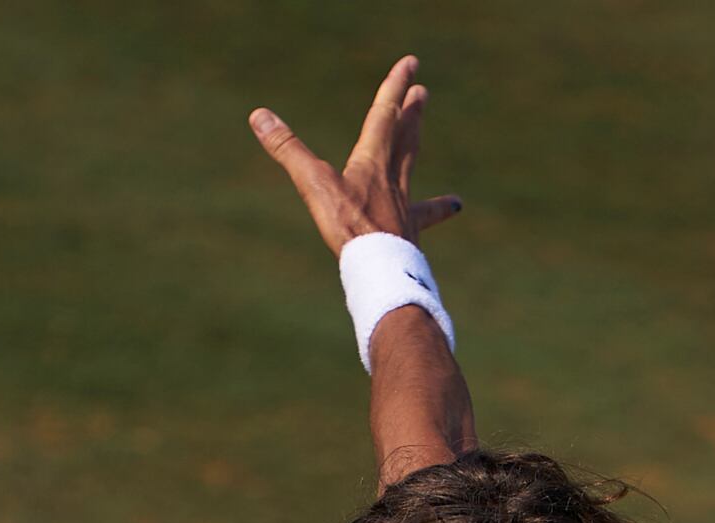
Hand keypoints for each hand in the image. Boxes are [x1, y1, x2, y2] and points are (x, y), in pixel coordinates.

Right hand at [249, 54, 464, 254]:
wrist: (382, 267)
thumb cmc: (349, 225)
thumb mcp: (313, 183)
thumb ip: (288, 149)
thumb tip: (259, 116)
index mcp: (372, 160)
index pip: (384, 113)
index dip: (395, 86)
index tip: (411, 63)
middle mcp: (392, 177)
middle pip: (403, 135)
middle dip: (410, 111)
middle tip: (421, 91)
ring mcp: (403, 204)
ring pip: (411, 165)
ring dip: (415, 145)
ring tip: (421, 130)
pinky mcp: (408, 230)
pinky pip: (426, 213)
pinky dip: (439, 207)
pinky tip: (454, 206)